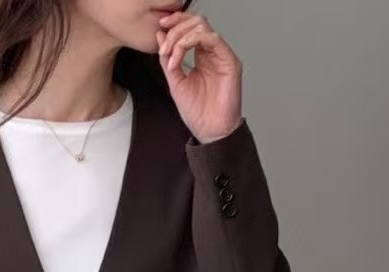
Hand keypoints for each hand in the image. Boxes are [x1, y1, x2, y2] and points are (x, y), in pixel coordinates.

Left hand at [156, 12, 242, 144]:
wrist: (210, 131)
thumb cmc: (198, 113)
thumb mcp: (175, 82)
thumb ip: (168, 59)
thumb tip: (161, 35)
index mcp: (201, 56)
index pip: (190, 28)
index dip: (175, 23)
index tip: (159, 27)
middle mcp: (212, 52)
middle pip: (196, 22)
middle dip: (175, 29)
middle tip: (163, 45)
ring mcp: (221, 55)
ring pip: (202, 27)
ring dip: (180, 36)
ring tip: (169, 54)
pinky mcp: (229, 60)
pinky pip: (211, 38)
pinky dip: (191, 42)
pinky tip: (179, 55)